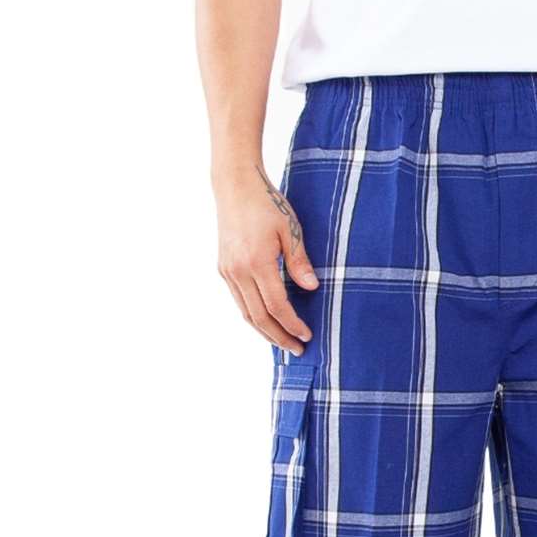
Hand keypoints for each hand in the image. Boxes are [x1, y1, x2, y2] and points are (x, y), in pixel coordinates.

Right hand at [215, 165, 317, 354]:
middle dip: (279, 337)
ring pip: (246, 313)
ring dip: (265, 332)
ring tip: (283, 342)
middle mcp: (238, 271)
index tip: (307, 335)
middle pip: (259, 317)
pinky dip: (254, 316)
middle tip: (297, 350)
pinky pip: (239, 302)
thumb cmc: (267, 204)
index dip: (292, 324)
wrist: (235, 186)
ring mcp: (228, 272)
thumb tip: (312, 288)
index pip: (277, 306)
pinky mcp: (223, 269)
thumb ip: (300, 261)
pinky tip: (268, 322)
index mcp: (257, 262)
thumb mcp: (290, 229)